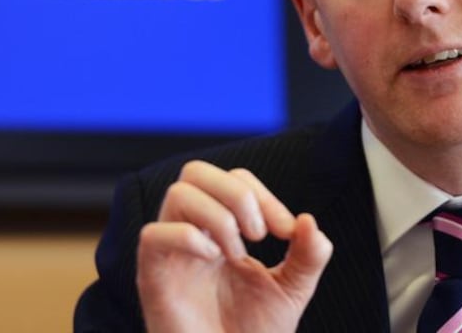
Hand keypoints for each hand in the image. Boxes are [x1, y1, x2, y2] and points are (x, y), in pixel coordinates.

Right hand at [136, 161, 332, 331]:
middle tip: (259, 234)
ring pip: (178, 193)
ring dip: (219, 216)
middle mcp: (192, 233)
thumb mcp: (293, 289)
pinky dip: (188, 237)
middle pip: (197, 172)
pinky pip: (153, 235)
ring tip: (238, 254)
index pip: (234, 179)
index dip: (263, 195)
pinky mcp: (153, 278)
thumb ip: (308, 255)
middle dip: (237, 192)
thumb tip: (308, 221)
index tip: (287, 231)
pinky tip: (213, 260)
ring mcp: (171, 254)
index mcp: (222, 229)